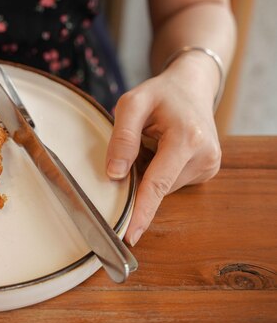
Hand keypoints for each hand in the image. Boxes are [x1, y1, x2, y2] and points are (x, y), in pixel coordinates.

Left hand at [106, 53, 221, 244]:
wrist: (192, 86)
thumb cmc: (160, 94)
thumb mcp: (132, 104)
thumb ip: (122, 138)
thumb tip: (114, 175)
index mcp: (187, 138)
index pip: (158, 183)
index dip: (142, 211)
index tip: (131, 235)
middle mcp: (204, 155)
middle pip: (158, 187)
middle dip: (137, 180)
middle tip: (134, 149)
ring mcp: (209, 165)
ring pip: (163, 187)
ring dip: (148, 172)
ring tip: (151, 142)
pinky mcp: (206, 171)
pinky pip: (171, 182)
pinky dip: (158, 171)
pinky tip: (160, 150)